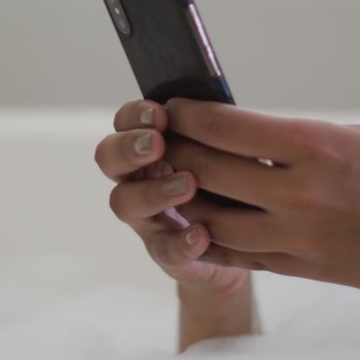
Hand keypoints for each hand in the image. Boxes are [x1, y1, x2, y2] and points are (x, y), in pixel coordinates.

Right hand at [93, 100, 248, 295]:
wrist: (250, 240)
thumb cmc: (234, 180)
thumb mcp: (229, 149)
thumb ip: (216, 130)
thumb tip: (218, 106)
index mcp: (150, 145)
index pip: (126, 121)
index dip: (135, 115)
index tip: (159, 113)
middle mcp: (138, 178)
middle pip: (109, 158)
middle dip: (128, 147)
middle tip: (156, 145)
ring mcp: (147, 217)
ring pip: (124, 202)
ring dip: (153, 191)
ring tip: (188, 185)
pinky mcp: (167, 253)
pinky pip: (164, 250)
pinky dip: (181, 242)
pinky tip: (200, 234)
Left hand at [160, 98, 359, 296]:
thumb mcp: (357, 136)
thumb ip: (299, 141)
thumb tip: (247, 138)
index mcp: (315, 145)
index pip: (227, 126)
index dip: (189, 115)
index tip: (173, 107)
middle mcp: (300, 192)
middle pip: (208, 171)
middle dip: (174, 152)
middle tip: (156, 142)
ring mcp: (301, 236)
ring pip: (214, 219)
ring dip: (185, 200)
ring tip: (169, 185)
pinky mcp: (308, 269)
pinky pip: (244, 256)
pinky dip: (215, 239)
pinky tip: (198, 225)